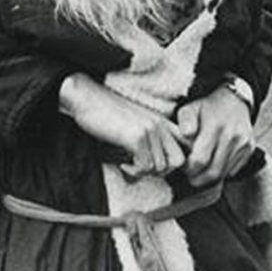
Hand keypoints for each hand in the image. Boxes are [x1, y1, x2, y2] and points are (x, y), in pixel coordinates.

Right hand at [60, 73, 188, 177]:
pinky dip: (133, 171)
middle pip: (177, 161)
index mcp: (162, 121)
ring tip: (129, 164)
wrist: (86, 98)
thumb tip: (153, 170)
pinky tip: (123, 163)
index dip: (173, 162)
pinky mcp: (137, 137)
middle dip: (161, 171)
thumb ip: (149, 141)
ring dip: (143, 172)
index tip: (155, 166)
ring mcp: (150, 130)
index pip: (184, 147)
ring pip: (160, 167)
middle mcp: (160, 124)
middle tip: (142, 168)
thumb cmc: (105, 114)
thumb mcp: (134, 124)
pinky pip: (145, 167)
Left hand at [178, 86, 253, 186]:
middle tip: (189, 176)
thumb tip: (186, 134)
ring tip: (199, 171)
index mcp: (215, 126)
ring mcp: (243, 144)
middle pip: (213, 172)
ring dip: (209, 178)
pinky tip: (213, 164)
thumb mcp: (190, 108)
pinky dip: (221, 173)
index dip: (188, 169)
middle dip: (198, 179)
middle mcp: (232, 136)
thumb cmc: (206, 108)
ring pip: (223, 174)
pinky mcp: (249, 149)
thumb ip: (184, 121)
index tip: (183, 167)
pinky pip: (233, 171)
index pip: (200, 160)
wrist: (233, 100)